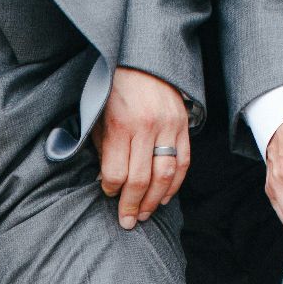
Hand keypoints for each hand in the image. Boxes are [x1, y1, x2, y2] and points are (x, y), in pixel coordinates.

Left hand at [92, 66, 191, 228]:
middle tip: (127, 221)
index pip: (116, 172)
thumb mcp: (99, 117)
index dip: (111, 189)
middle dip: (132, 205)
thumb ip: (103, 148)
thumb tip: (106, 180)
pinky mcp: (183, 127)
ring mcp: (168, 128)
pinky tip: (164, 197)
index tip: (108, 193)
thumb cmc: (115, 92)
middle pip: (140, 179)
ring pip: (164, 175)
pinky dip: (174, 184)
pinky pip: (183, 163)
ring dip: (154, 200)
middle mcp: (145, 128)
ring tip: (145, 214)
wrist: (144, 62)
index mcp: (120, 125)